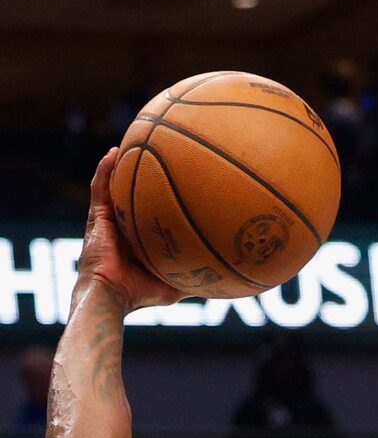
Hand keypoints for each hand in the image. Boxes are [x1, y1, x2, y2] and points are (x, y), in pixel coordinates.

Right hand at [76, 152, 180, 312]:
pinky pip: (100, 187)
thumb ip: (192, 279)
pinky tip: (112, 153)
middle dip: (142, 176)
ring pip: (116, 186)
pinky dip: (105, 169)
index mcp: (139, 239)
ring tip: (133, 143)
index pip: (151, 213)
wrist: (111, 294)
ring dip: (123, 165)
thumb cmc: (139, 294)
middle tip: (158, 155)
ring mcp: (109, 219)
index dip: (161, 199)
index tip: (179, 183)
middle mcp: (124, 226)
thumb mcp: (173, 286)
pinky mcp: (97, 217)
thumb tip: (220, 281)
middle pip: (134, 194)